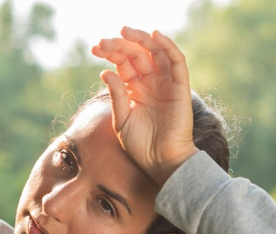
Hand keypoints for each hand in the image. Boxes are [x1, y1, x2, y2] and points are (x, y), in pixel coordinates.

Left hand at [91, 27, 198, 185]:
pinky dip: (168, 46)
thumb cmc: (141, 146)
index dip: (110, 53)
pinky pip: (176, 62)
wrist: (161, 161)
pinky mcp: (180, 87)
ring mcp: (166, 83)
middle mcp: (151, 83)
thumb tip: (105, 72)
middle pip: (136, 55)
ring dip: (141, 39)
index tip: (95, 49)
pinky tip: (155, 36)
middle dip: (120, 45)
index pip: (123, 63)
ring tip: (125, 31)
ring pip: (155, 53)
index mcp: (135, 90)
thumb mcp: (121, 120)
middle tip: (103, 42)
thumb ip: (116, 96)